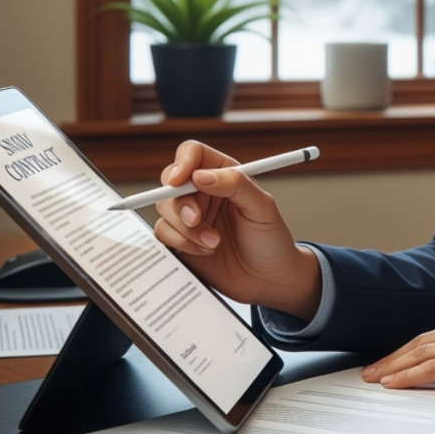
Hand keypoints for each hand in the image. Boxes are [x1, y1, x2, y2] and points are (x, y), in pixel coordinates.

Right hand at [151, 140, 320, 319]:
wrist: (268, 280)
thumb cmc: (271, 241)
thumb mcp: (262, 208)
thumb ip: (235, 185)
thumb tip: (200, 176)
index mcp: (224, 175)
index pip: (193, 154)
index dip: (182, 162)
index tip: (180, 179)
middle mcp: (203, 193)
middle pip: (170, 182)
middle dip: (181, 203)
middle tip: (197, 220)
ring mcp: (189, 217)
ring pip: (164, 209)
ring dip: (186, 228)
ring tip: (214, 242)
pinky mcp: (180, 240)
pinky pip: (163, 234)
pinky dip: (181, 243)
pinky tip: (205, 251)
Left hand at [362, 307, 434, 393]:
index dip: (412, 347)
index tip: (395, 359)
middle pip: (422, 340)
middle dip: (393, 356)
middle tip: (371, 370)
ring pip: (421, 353)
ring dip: (392, 366)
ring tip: (373, 379)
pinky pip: (432, 369)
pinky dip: (407, 375)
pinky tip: (393, 383)